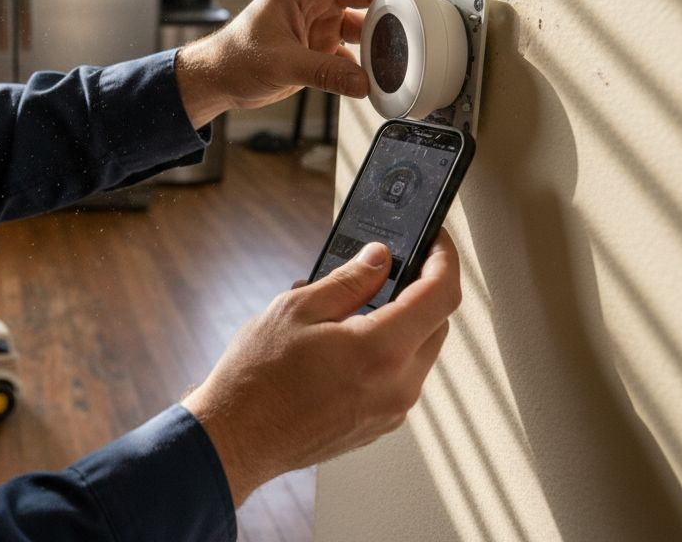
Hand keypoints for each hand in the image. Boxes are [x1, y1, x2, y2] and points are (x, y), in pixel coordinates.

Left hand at [175, 0, 421, 127]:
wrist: (218, 78)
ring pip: (360, 19)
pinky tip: (377, 72)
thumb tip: (363, 83)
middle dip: (391, 0)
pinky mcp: (318, 44)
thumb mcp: (281, 63)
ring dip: (380, 33)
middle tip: (419, 11)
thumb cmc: (235, 57)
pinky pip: (352, 47)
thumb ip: (325, 73)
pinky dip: (365, 59)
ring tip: (402, 45)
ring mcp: (317, 21)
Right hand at [182, 230, 460, 505]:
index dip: (444, 260)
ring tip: (349, 311)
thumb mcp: (296, 309)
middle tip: (387, 270)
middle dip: (421, 292)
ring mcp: (391, 412)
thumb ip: (348, 281)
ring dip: (401, 324)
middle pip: (436, 325)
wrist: (237, 439)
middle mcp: (398, 386)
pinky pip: (399, 379)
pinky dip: (386, 354)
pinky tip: (344, 344)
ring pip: (418, 353)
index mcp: (382, 350)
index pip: (441, 295)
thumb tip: (379, 259)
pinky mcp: (378, 426)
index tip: (436, 242)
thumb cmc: (257, 379)